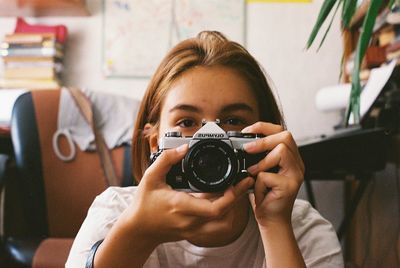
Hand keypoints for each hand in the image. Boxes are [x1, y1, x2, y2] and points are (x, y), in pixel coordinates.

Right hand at [121, 144, 253, 244]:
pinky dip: (223, 211)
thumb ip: (166, 160)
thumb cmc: (144, 204)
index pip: (215, 208)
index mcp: (182, 206)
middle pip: (225, 214)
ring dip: (232, 206)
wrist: (139, 229)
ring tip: (236, 188)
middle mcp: (191, 221)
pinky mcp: (195, 231)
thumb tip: (183, 148)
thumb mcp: (150, 178)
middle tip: (244, 180)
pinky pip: (215, 224)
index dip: (231, 196)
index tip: (236, 181)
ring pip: (223, 222)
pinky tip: (222, 196)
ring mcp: (194, 229)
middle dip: (237, 197)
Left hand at [242, 122, 303, 227]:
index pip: (282, 132)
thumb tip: (242, 142)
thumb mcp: (260, 171)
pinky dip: (258, 181)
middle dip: (263, 140)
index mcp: (290, 157)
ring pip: (281, 151)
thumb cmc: (265, 196)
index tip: (247, 131)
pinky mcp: (289, 186)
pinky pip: (268, 175)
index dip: (264, 127)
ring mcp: (295, 175)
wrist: (271, 220)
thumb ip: (258, 157)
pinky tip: (258, 190)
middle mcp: (297, 164)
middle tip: (248, 149)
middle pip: (286, 136)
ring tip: (252, 173)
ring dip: (261, 161)